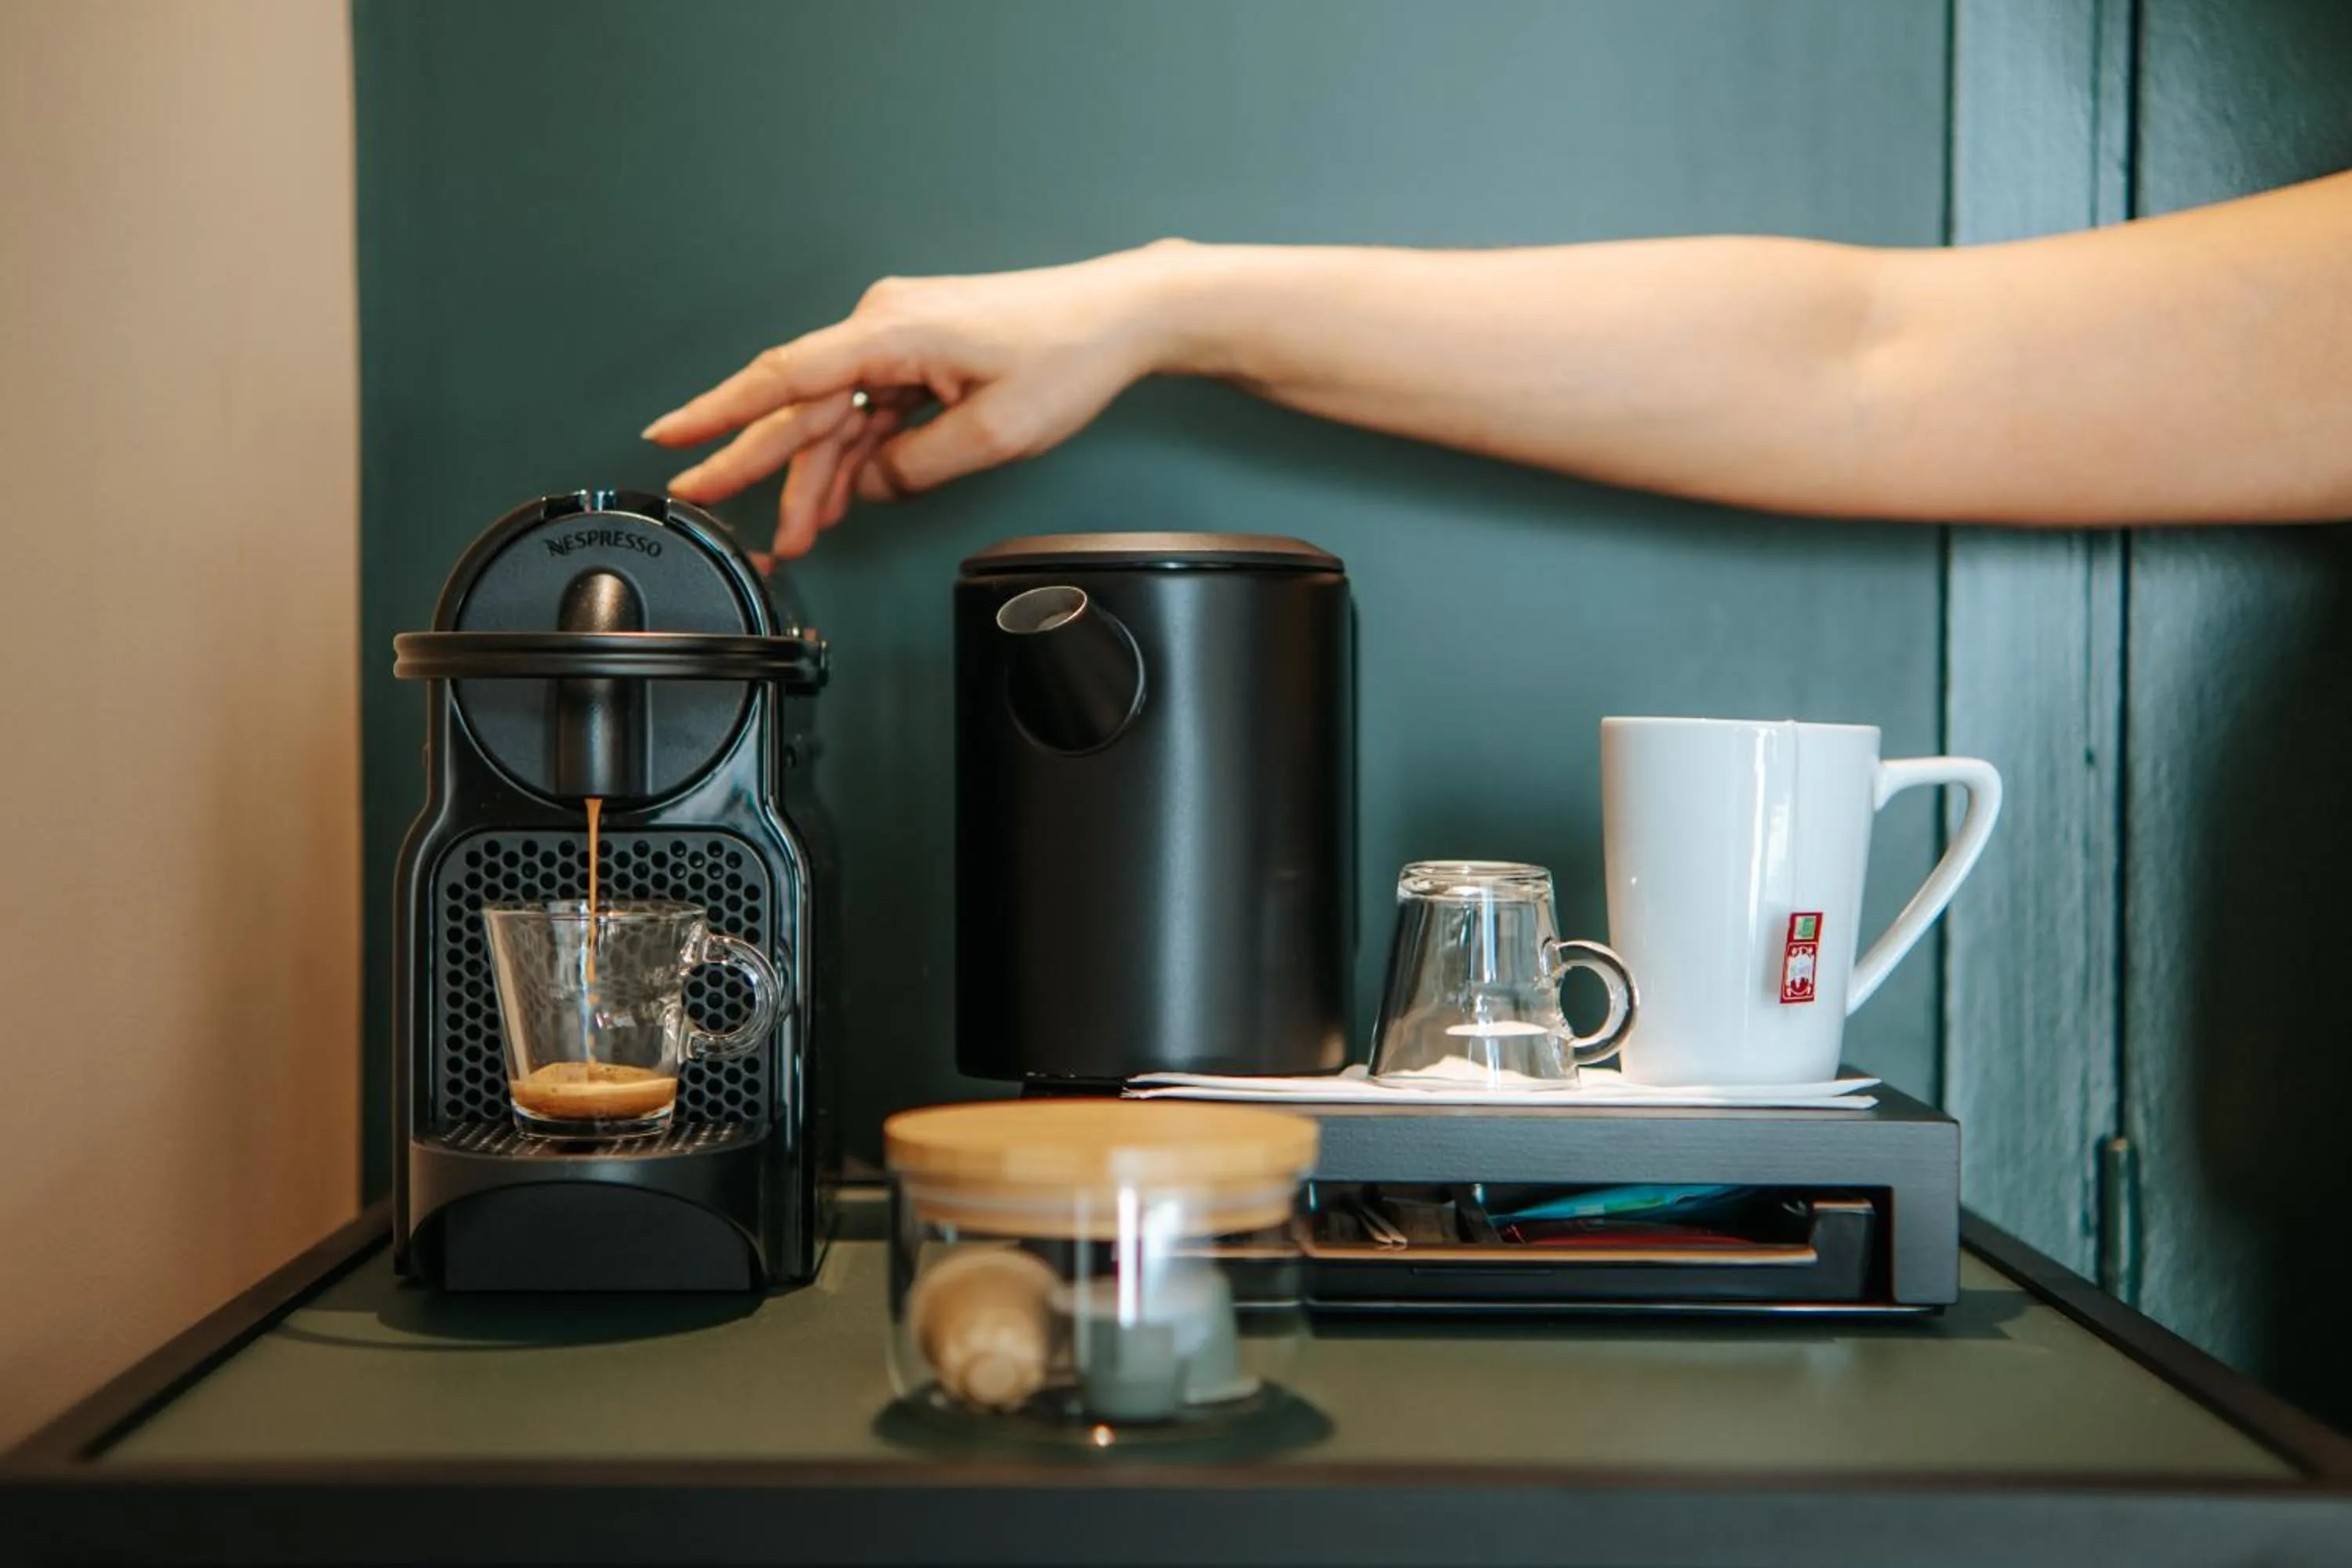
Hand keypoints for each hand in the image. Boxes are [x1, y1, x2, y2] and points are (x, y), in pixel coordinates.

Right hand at [643, 243, 1185, 560]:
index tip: (673, 437)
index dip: (721, 412)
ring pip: (838, 416)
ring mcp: (901, 338)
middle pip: (803, 405)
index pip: (786, 377)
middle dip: (758, 465)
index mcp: (891, 333)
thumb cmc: (1068, 355)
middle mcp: (885, 325)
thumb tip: (867, 484)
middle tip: (704, 500)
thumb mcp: (992, 436)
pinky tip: (840, 498)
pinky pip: (871, 410)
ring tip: (795, 535)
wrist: (1120, 316)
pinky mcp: (921, 354)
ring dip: (817, 476)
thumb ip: (914, 468)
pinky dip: (856, 455)